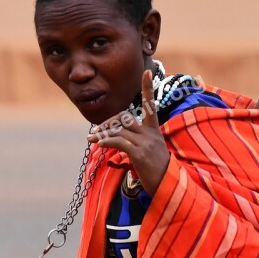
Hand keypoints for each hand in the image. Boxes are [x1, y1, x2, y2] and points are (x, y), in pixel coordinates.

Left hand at [86, 70, 170, 195]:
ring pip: (120, 130)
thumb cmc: (156, 170)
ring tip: (91, 139)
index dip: (148, 88)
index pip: (151, 104)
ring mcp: (145, 143)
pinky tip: (99, 144)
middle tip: (96, 131)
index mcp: (153, 130)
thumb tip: (115, 137)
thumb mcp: (149, 151)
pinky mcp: (139, 154)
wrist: (167, 186)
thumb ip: (135, 140)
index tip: (147, 71)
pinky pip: (119, 142)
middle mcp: (150, 133)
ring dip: (103, 134)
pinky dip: (107, 141)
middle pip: (125, 118)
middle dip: (108, 123)